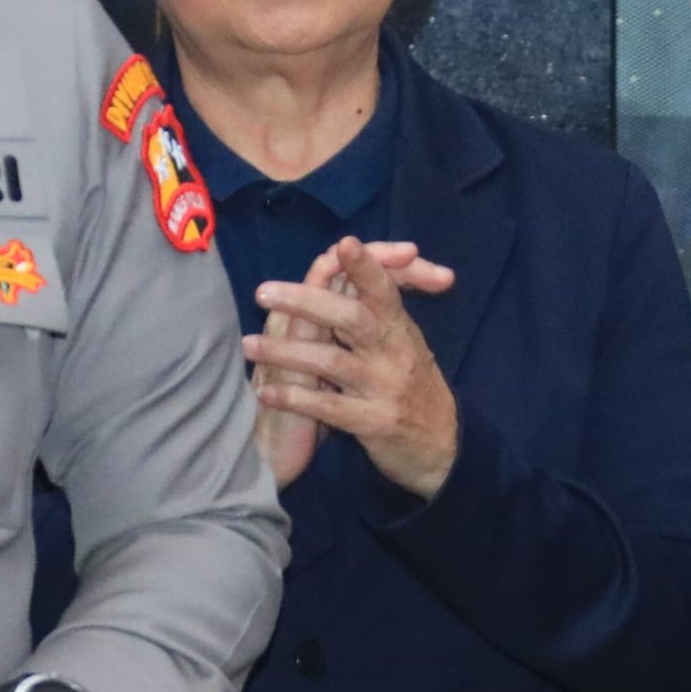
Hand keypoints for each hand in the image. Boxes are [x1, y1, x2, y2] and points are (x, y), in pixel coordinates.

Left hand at [246, 235, 460, 498]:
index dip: (366, 266)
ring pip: (332, 362)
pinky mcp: (374, 423)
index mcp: (400, 329)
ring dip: (286, 352)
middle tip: (263, 292)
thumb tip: (342, 260)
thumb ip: (374, 306)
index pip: (384, 289)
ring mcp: (384, 388)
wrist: (442, 447)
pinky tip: (264, 392)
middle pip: (351, 318)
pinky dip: (295, 399)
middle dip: (306, 301)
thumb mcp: (404, 341)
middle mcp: (394, 353)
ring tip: (248, 344)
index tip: (343, 244)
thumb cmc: (412, 383)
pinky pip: (329, 408)